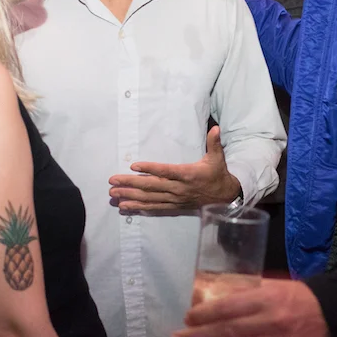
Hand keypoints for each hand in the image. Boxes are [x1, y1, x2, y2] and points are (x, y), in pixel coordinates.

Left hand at [109, 126, 239, 210]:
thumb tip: (216, 128)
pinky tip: (125, 207)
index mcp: (188, 174)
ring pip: (149, 199)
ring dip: (130, 197)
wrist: (224, 197)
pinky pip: (154, 208)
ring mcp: (175, 199)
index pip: (165, 171)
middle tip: (112, 182)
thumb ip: (214, 143)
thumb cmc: (217, 174)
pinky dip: (139, 208)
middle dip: (130, 184)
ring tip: (113, 195)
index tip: (133, 166)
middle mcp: (179, 188)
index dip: (150, 168)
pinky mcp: (174, 206)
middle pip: (151, 186)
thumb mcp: (217, 158)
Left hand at [170, 279, 331, 336]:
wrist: (335, 314)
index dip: (206, 313)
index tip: (187, 318)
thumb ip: (250, 292)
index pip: (229, 306)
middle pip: (227, 330)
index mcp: (264, 299)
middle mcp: (267, 322)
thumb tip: (219, 295)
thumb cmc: (301, 298)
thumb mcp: (275, 286)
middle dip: (198, 336)